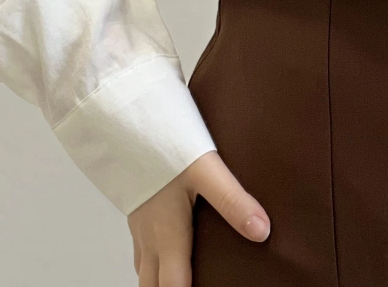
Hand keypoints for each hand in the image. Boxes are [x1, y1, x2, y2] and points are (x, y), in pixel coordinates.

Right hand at [127, 150, 268, 285]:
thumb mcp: (205, 170)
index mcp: (167, 236)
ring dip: (159, 281)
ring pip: (144, 269)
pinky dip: (153, 261)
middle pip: (154, 286)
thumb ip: (233, 201)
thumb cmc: (162, 143)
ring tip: (177, 280)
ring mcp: (139, 224)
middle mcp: (150, 237)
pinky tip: (166, 248)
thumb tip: (262, 232)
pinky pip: (141, 248)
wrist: (125, 118)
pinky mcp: (136, 208)